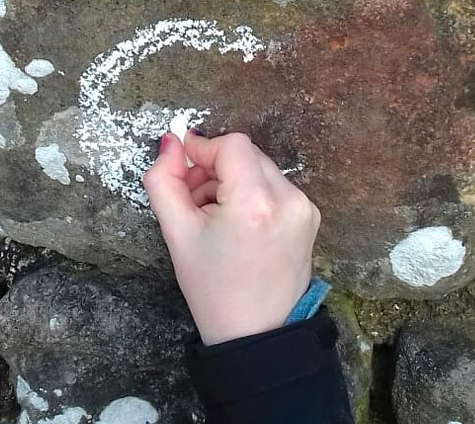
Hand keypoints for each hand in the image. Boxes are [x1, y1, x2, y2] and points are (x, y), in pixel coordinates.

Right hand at [143, 132, 319, 344]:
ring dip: (234, 182)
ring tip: (215, 218)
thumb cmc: (214, 289)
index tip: (183, 166)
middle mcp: (288, 200)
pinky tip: (239, 225)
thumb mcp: (177, 234)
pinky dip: (253, 195)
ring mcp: (304, 208)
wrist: (256, 331)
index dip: (203, 150)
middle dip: (215, 169)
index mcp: (256, 203)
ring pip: (260, 169)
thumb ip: (164, 181)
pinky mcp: (309, 216)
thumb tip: (171, 142)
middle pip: (247, 154)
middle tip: (194, 199)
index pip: (232, 145)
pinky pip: (276, 188)